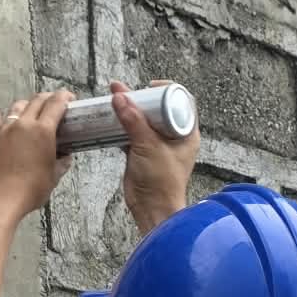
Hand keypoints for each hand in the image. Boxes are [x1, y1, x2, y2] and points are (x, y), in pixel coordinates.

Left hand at [0, 90, 74, 218]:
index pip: (56, 104)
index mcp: (43, 131)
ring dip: (27, 104)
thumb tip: (65, 158)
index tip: (69, 98)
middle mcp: (24, 125)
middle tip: (56, 102)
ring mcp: (7, 130)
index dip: (64, 97)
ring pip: (18, 106)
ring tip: (32, 109)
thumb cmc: (31, 189)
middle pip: (37, 100)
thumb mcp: (54, 175)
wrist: (3, 198)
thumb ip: (61, 162)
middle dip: (48, 97)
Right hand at [113, 79, 199, 235]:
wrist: (152, 209)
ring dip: (129, 111)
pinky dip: (121, 126)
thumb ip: (133, 121)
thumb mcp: (148, 146)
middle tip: (126, 91)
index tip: (149, 87)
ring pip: (143, 121)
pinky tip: (109, 119)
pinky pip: (131, 134)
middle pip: (158, 109)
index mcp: (186, 133)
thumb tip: (120, 97)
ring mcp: (157, 145)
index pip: (181, 101)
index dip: (166, 90)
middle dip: (141, 98)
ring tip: (113, 99)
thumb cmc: (162, 182)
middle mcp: (174, 137)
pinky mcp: (142, 153)